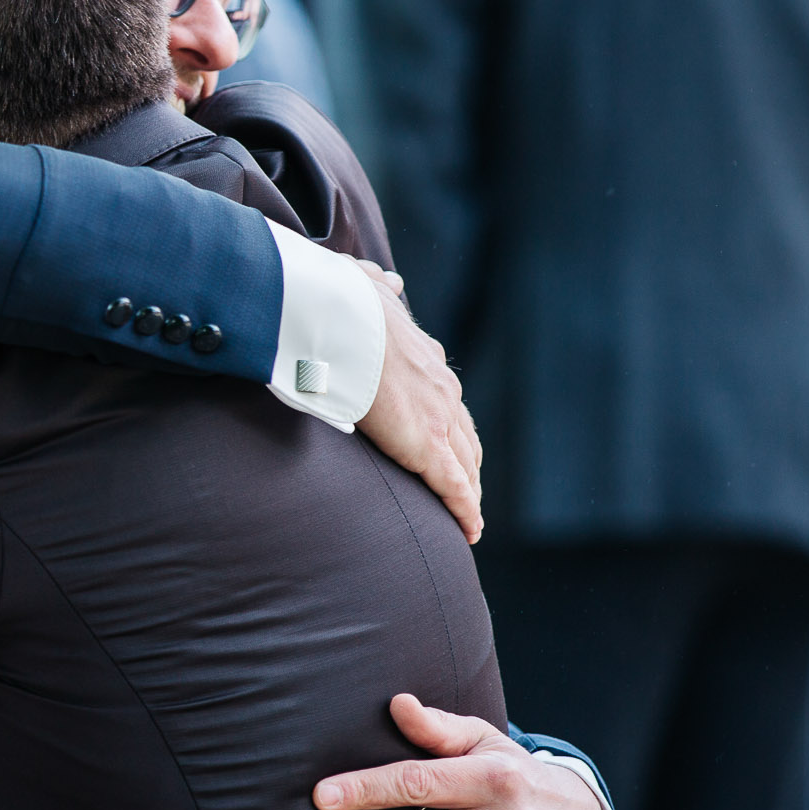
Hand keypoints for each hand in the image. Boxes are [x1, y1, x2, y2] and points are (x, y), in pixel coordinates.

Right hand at [354, 265, 481, 542]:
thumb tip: (389, 279)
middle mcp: (442, 387)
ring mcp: (440, 417)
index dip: (450, 423)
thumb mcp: (365, 288)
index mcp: (426, 357)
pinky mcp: (428, 446)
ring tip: (467, 513)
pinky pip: (455, 487)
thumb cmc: (340, 304)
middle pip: (465, 435)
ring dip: (468, 488)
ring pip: (466, 463)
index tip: (448, 439)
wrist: (337, 318)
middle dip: (467, 461)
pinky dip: (466, 510)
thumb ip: (378, 287)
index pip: (447, 399)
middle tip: (464, 486)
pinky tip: (471, 530)